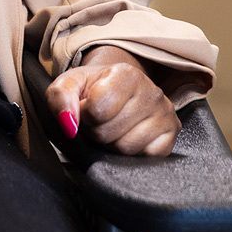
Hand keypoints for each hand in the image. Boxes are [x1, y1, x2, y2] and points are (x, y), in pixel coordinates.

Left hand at [45, 44, 179, 155]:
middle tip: (98, 121)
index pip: (97, 109)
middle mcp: (152, 92)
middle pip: (108, 133)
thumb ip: (60, 97)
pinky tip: (128, 137)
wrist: (117, 90)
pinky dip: (131, 154)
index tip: (86, 109)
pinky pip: (145, 158)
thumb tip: (69, 124)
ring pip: (125, 148)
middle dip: (95, 132)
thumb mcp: (69, 84)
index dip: (84, 115)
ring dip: (111, 144)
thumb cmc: (92, 88)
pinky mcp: (172, 137)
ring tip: (112, 128)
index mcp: (126, 74)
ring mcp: (166, 115)